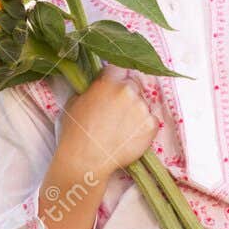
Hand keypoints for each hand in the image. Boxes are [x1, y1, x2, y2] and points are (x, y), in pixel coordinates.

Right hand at [59, 64, 160, 183]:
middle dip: (128, 95)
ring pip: (143, 103)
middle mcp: (128, 91)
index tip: (114, 86)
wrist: (86, 160)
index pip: (119, 68)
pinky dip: (144, 127)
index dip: (116, 78)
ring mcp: (141, 108)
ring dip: (136, 112)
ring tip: (122, 129)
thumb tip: (99, 87)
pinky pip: (152, 121)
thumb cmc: (75, 133)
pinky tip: (130, 137)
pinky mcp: (151, 125)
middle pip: (134, 85)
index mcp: (108, 82)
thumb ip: (93, 89)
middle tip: (118, 112)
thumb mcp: (76, 101)